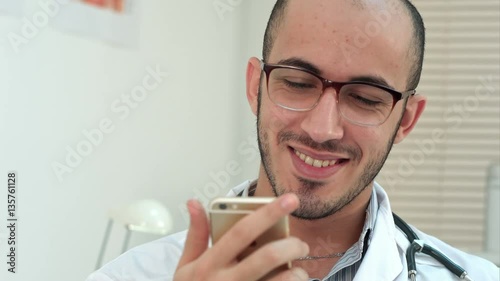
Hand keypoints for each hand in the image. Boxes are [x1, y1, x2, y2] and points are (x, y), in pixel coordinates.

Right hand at [173, 194, 309, 280]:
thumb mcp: (185, 266)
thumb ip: (196, 235)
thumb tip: (195, 202)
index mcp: (209, 264)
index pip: (242, 231)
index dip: (268, 213)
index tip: (289, 200)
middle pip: (268, 256)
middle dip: (292, 245)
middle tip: (301, 244)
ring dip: (297, 274)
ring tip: (299, 271)